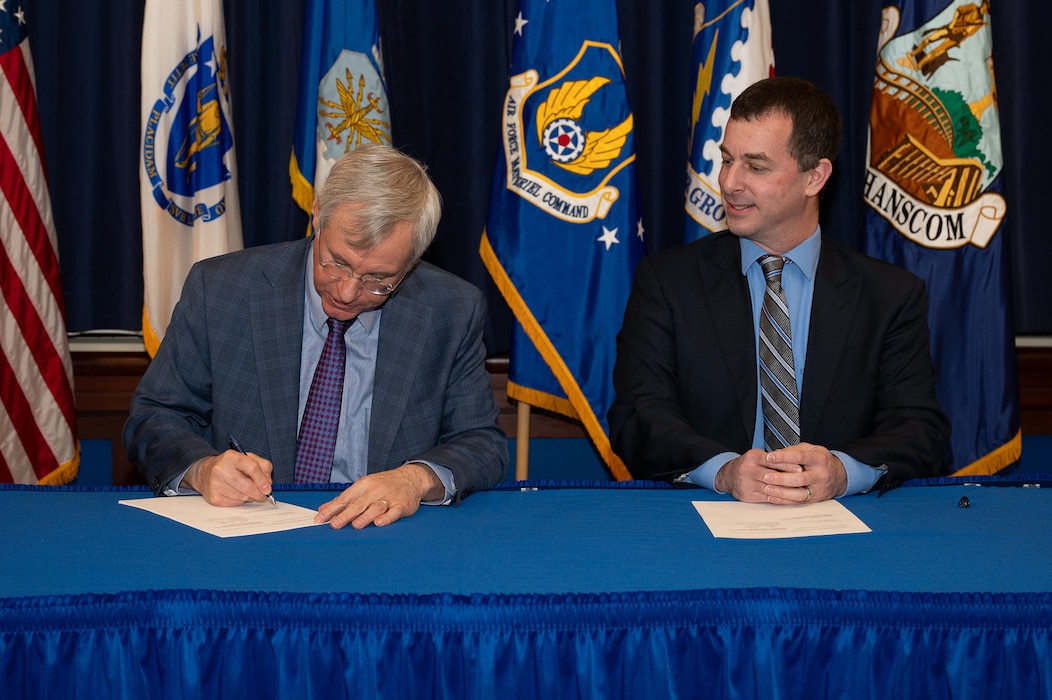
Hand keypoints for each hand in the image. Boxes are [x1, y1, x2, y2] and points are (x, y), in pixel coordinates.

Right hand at [183, 450, 274, 506]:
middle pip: (248, 486)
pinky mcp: (214, 498)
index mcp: (231, 457)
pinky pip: (236, 503)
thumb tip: (268, 484)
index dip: (262, 480)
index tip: (268, 488)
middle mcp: (221, 470)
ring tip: (248, 491)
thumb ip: (263, 467)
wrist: (205, 473)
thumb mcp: (247, 458)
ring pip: (243, 497)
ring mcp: (216, 485)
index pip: (252, 468)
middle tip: (264, 495)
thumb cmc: (230, 465)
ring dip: (250, 497)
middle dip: (259, 493)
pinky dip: (241, 501)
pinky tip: (237, 494)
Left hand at [315, 462, 444, 529]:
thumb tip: (322, 509)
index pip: (345, 498)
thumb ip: (344, 500)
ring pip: (376, 507)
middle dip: (346, 515)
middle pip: (359, 504)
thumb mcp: (363, 487)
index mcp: (364, 485)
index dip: (332, 509)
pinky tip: (379, 523)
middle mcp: (375, 490)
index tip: (320, 519)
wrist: (411, 478)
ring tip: (356, 525)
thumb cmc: (383, 484)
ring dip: (366, 516)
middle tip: (334, 525)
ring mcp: (390, 497)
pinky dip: (387, 517)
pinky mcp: (402, 505)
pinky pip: (394, 512)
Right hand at [714, 448, 801, 502]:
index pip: (773, 460)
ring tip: (798, 490)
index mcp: (752, 457)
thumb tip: (795, 462)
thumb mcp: (759, 456)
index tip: (800, 468)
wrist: (729, 476)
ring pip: (770, 489)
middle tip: (802, 480)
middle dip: (788, 479)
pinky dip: (778, 498)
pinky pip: (766, 498)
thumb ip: (774, 459)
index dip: (787, 465)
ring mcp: (746, 483)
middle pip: (771, 476)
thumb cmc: (748, 465)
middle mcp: (747, 470)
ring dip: (785, 490)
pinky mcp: (747, 495)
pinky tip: (787, 498)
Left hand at [761, 442, 846, 503]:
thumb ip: (793, 450)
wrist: (839, 475)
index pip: (800, 457)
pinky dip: (784, 501)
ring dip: (782, 492)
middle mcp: (820, 475)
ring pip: (800, 494)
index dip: (783, 457)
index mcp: (819, 459)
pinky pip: (798, 502)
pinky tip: (773, 497)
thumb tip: (775, 454)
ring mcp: (819, 489)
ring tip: (767, 489)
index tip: (769, 457)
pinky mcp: (815, 499)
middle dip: (782, 478)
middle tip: (766, 476)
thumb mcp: (811, 449)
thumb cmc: (821, 460)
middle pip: (800, 478)